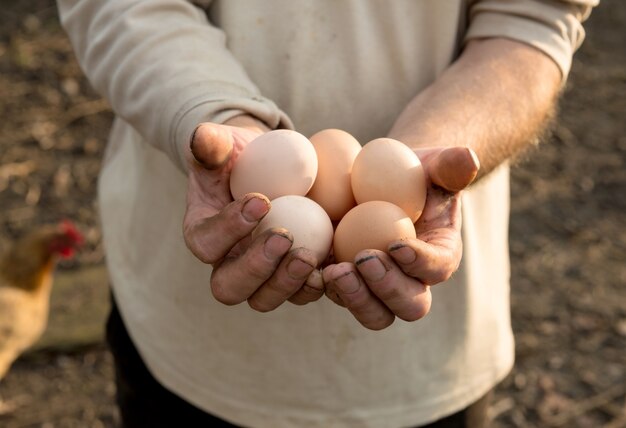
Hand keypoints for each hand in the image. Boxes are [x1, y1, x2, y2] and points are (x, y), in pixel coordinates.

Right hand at [183, 116, 324, 310]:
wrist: (271, 169)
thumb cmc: (240, 157)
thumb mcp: (222, 145)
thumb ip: (210, 144)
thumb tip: (201, 137)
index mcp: (204, 234)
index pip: (206, 242)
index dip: (229, 228)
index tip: (260, 201)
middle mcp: (228, 264)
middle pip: (230, 287)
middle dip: (256, 267)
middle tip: (283, 237)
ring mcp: (262, 276)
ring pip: (265, 299)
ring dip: (287, 282)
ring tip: (309, 256)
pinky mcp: (293, 277)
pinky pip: (301, 293)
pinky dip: (318, 285)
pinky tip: (335, 266)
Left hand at [322, 147, 478, 329]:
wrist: (382, 182)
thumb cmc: (415, 172)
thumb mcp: (435, 164)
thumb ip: (452, 164)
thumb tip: (468, 159)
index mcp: (440, 255)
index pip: (438, 267)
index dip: (421, 262)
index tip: (397, 244)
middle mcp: (411, 281)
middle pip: (408, 305)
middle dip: (387, 288)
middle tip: (364, 259)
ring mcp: (376, 287)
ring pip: (372, 312)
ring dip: (354, 297)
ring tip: (333, 270)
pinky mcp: (347, 283)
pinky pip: (336, 296)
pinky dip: (322, 288)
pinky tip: (307, 266)